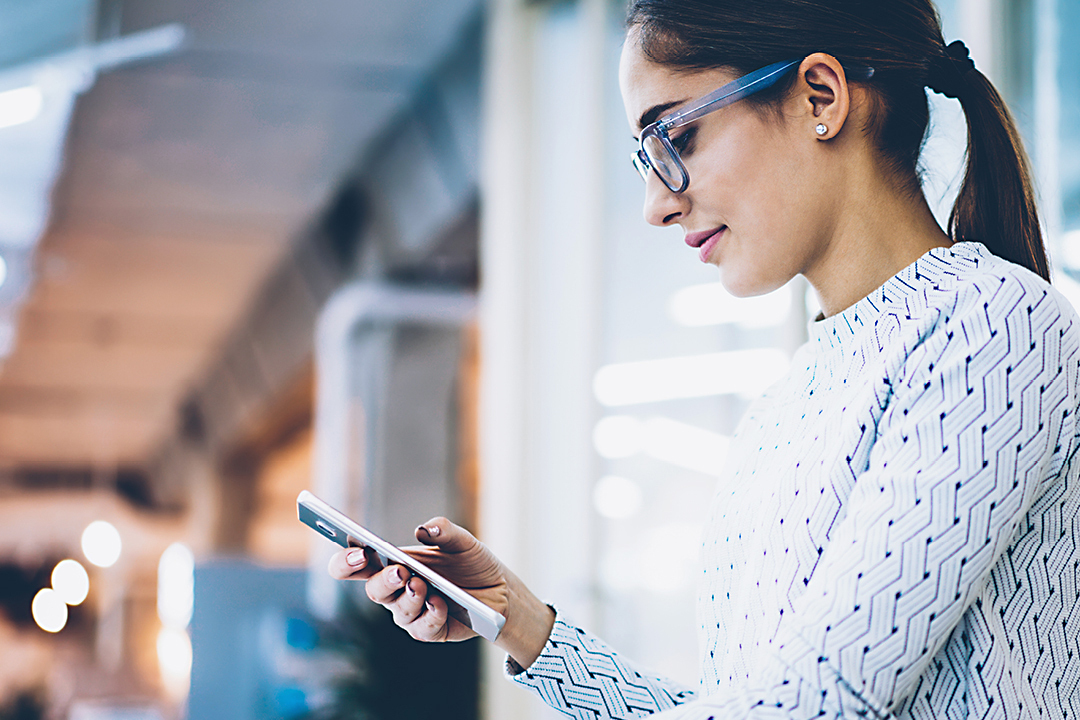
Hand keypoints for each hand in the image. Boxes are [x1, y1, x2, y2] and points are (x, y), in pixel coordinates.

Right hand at [327, 517, 554, 666]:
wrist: (500, 589)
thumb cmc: (471, 562)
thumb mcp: (462, 541)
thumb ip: (444, 530)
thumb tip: (424, 529)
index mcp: (392, 563)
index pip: (355, 565)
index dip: (345, 561)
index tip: (357, 553)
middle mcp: (396, 590)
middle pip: (373, 591)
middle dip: (383, 581)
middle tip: (400, 571)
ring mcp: (411, 613)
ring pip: (397, 611)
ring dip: (410, 598)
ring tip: (423, 585)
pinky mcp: (429, 631)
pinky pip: (422, 628)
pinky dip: (431, 615)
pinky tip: (441, 604)